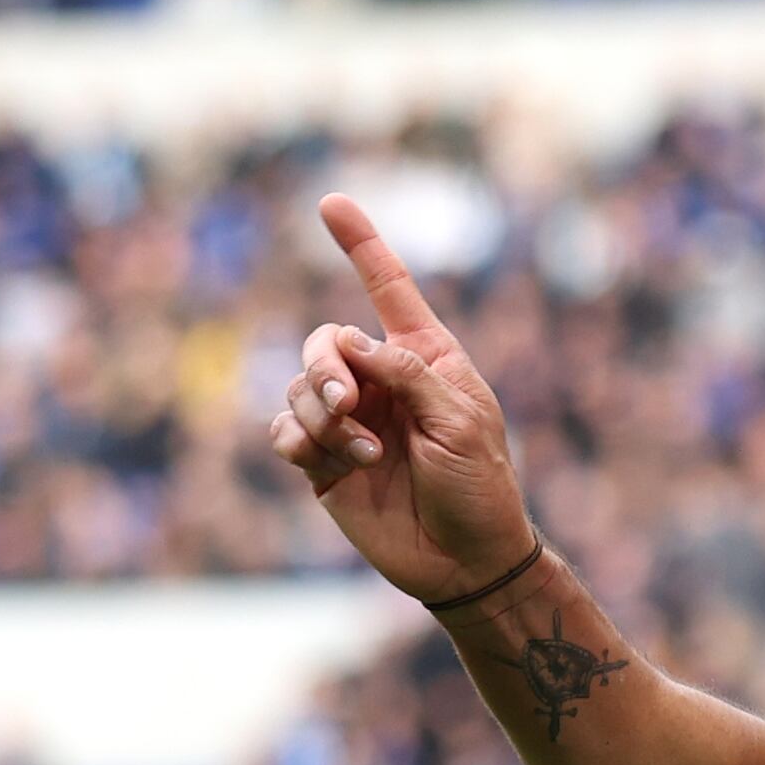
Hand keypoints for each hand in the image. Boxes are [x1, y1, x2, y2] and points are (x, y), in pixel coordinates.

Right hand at [270, 195, 535, 603]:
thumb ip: (404, 373)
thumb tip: (348, 340)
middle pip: (324, 343)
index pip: (387, 289)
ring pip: (299, 389)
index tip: (331, 202)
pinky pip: (285, 432)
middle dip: (324, 367)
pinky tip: (331, 465)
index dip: (360, 245)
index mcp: (425, 359)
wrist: (466, 563)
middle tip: (347, 405)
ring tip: (364, 453)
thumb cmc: (480, 489)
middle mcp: (382, 383)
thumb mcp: (459, 423)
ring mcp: (351, 423)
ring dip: (321, 417)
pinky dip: (299, 442)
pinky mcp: (324, 462)